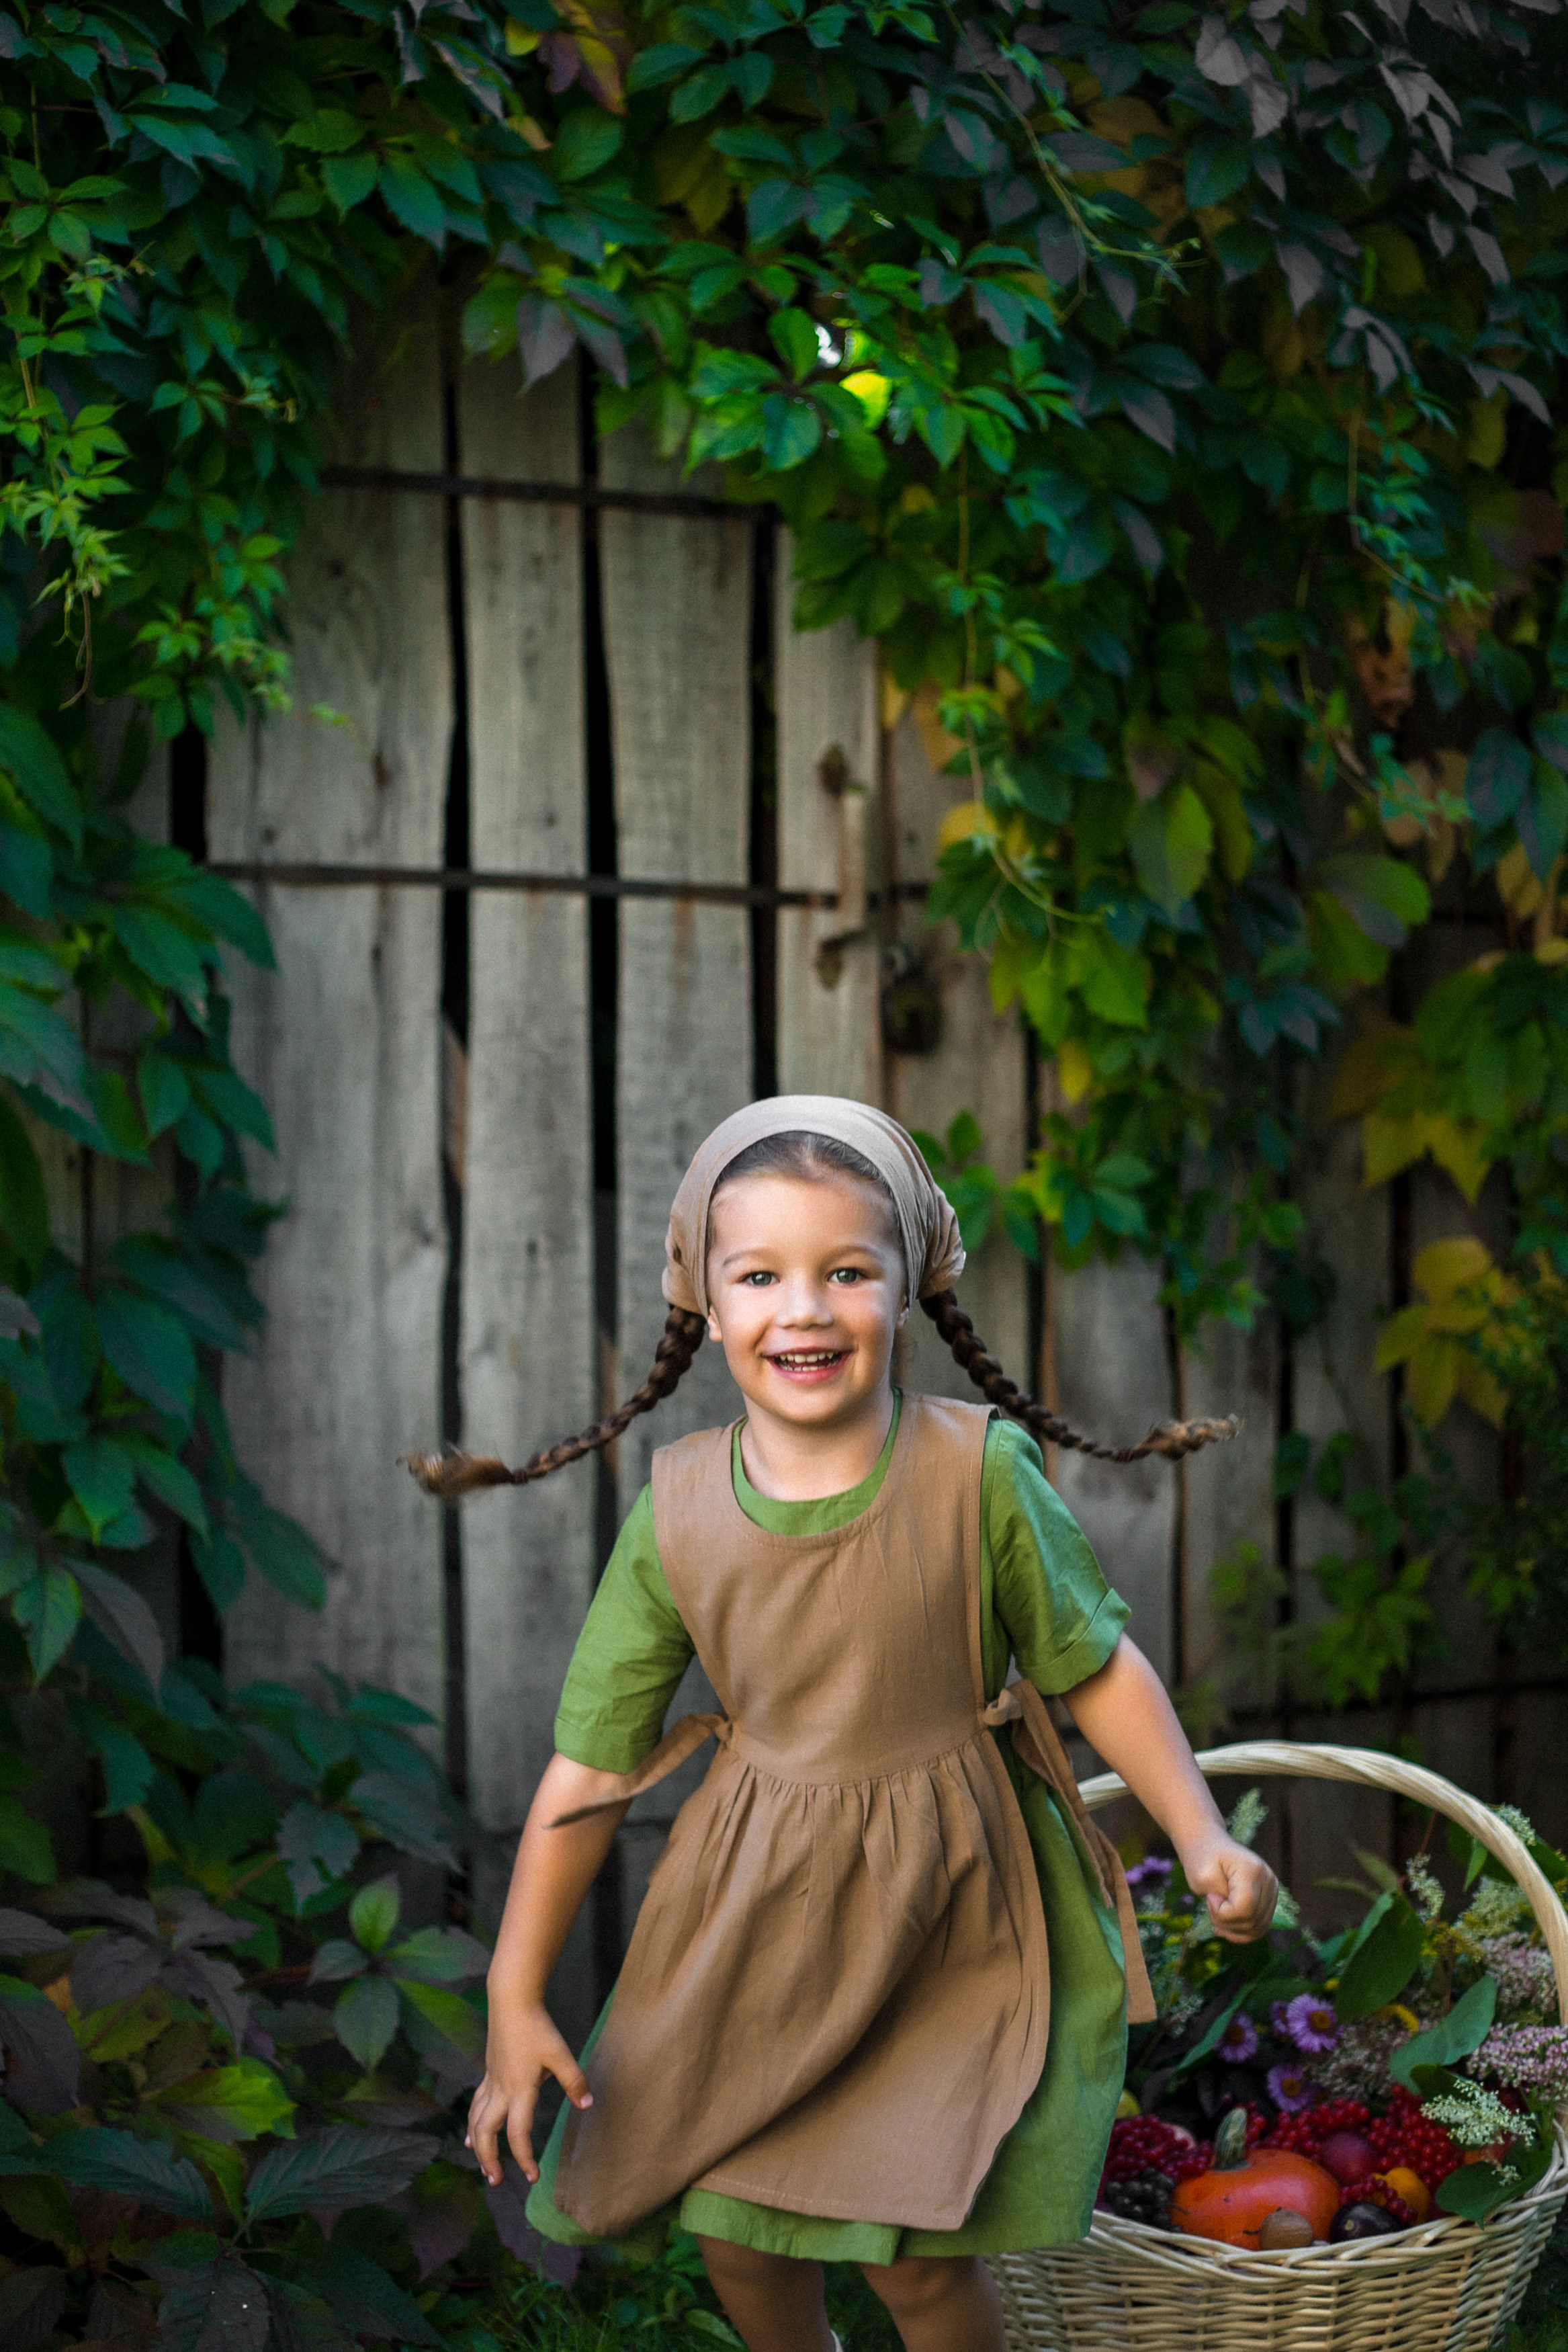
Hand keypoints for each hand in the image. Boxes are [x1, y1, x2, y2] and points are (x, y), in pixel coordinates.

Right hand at [465, 1998, 591, 2187]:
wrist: (511, 2000)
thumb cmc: (536, 2026)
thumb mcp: (560, 2053)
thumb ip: (574, 2080)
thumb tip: (587, 2105)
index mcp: (519, 2090)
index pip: (518, 2134)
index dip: (524, 2158)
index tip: (533, 2177)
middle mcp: (501, 2090)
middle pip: (486, 2132)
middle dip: (489, 2159)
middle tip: (496, 2181)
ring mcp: (491, 2080)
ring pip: (477, 2119)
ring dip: (478, 2143)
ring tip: (481, 2162)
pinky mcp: (489, 2071)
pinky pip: (476, 2103)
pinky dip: (473, 2121)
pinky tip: (472, 2129)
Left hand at [1180, 1835, 1278, 1943]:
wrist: (1210, 1848)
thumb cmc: (1203, 1860)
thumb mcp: (1201, 1878)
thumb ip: (1218, 1900)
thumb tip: (1232, 1914)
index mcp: (1253, 1870)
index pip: (1244, 1908)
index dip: (1222, 1912)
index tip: (1209, 1897)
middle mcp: (1269, 1881)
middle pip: (1252, 1920)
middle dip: (1225, 1921)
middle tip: (1211, 1904)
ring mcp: (1272, 1891)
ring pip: (1257, 1928)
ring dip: (1233, 1929)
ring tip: (1217, 1914)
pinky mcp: (1270, 1901)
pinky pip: (1260, 1928)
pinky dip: (1241, 1933)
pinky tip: (1225, 1926)